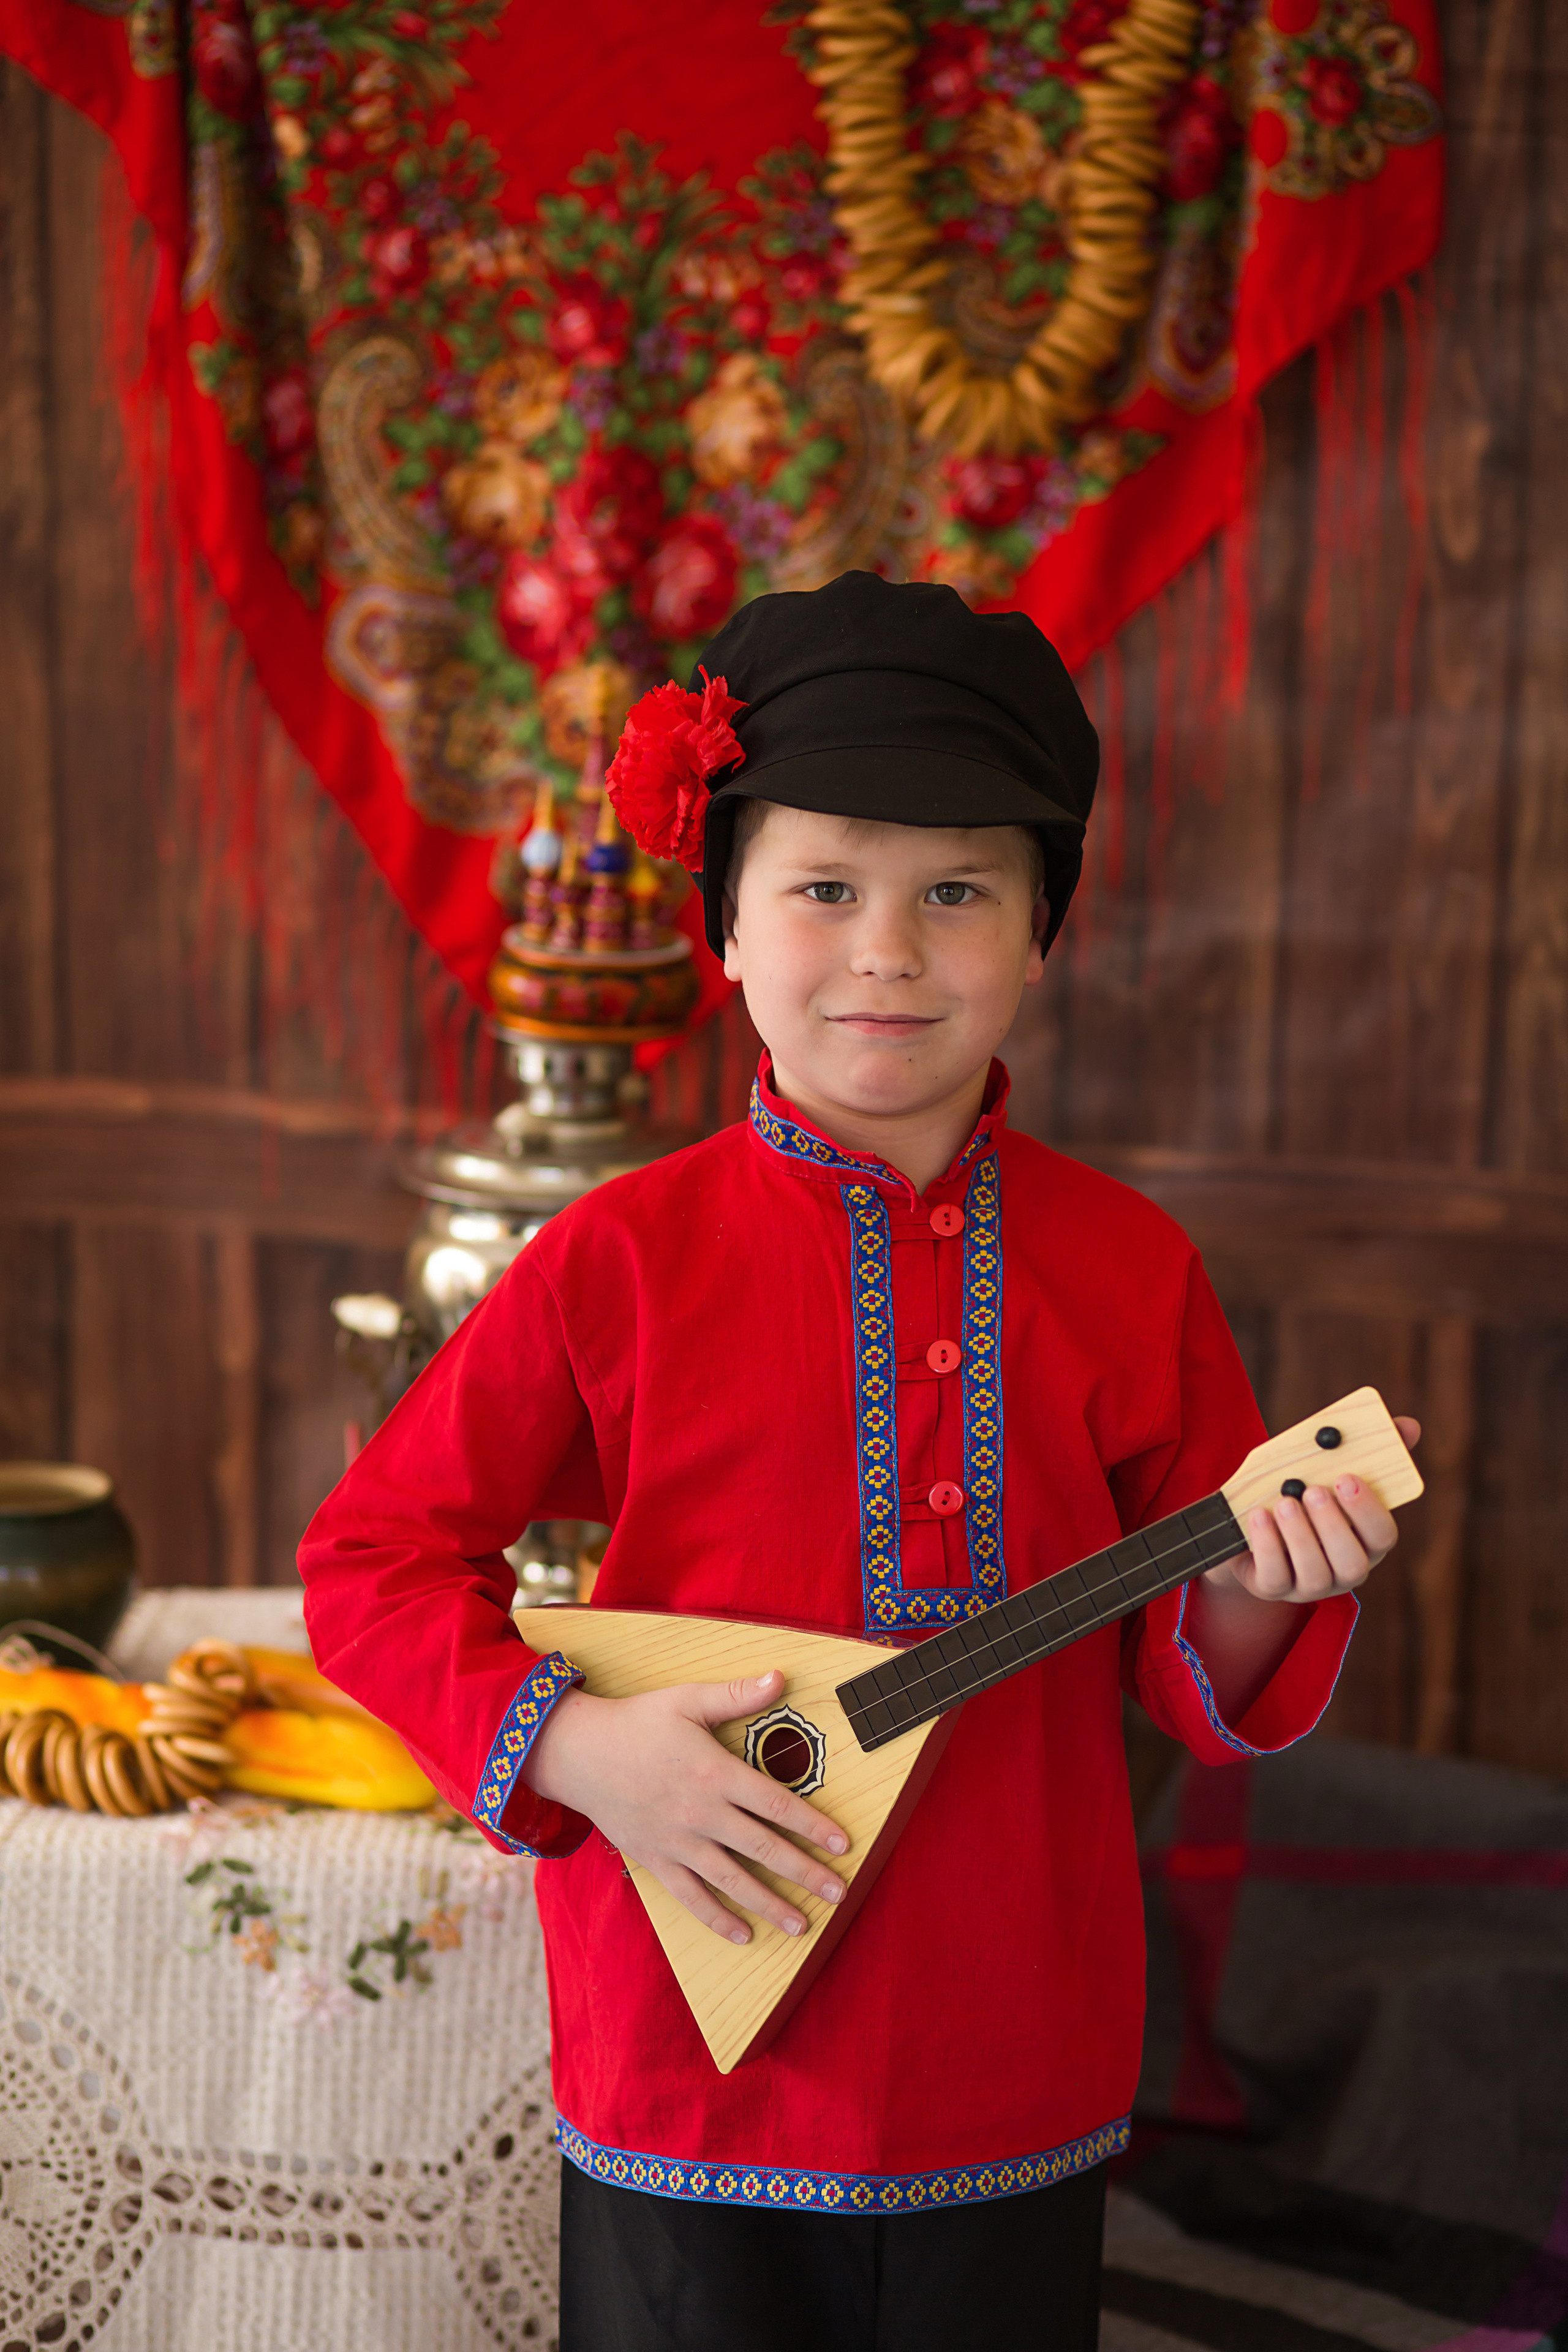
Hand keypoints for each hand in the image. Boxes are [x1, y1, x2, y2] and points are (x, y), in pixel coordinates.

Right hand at [520, 1667, 848, 1945]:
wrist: (579, 1754)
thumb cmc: (637, 1722)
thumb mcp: (687, 1700)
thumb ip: (736, 1695)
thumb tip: (781, 1677)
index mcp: (715, 1773)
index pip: (776, 1805)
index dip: (813, 1826)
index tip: (842, 1845)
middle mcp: (702, 1814)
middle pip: (764, 1850)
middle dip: (805, 1873)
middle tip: (838, 1893)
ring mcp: (679, 1842)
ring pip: (734, 1881)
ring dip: (771, 1905)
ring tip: (802, 1926)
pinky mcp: (657, 1861)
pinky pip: (692, 1898)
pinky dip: (718, 1920)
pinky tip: (744, 1935)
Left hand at [1204, 1416, 1421, 1600]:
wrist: (1249, 1525)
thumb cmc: (1299, 1494)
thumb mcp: (1327, 1469)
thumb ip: (1367, 1450)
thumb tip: (1407, 1425)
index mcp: (1365, 1540)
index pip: (1383, 1535)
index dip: (1369, 1510)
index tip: (1348, 1478)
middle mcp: (1343, 1570)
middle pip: (1353, 1563)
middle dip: (1334, 1526)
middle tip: (1314, 1491)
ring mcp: (1310, 1585)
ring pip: (1316, 1574)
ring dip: (1300, 1535)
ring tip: (1284, 1502)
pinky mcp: (1274, 1589)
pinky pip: (1276, 1577)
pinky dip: (1268, 1546)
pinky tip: (1259, 1517)